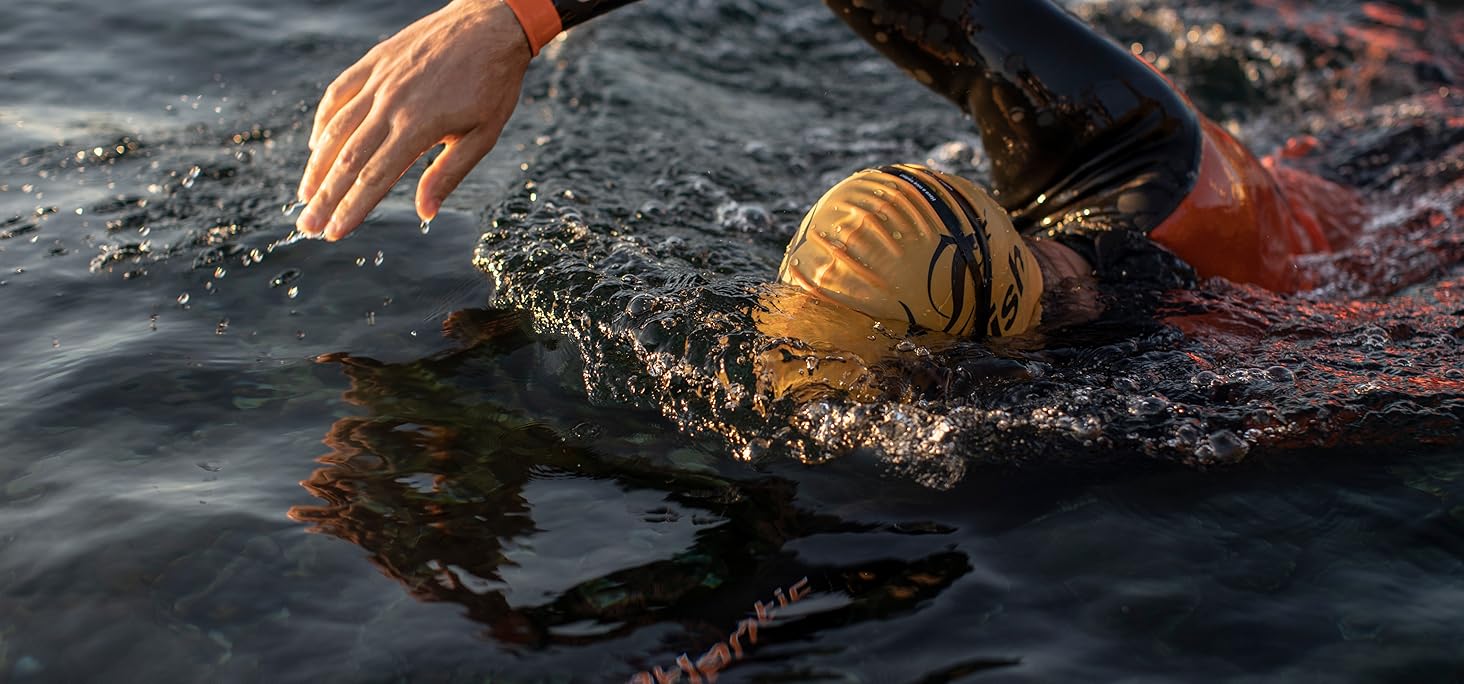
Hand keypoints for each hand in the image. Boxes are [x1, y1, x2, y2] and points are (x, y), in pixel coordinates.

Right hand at [296, 0, 531, 240]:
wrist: (491, 24)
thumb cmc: (493, 84)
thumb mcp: (482, 135)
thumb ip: (448, 173)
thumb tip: (424, 213)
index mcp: (417, 126)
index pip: (374, 177)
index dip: (352, 208)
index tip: (333, 232)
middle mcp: (390, 104)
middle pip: (347, 159)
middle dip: (325, 197)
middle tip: (306, 226)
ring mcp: (378, 80)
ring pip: (336, 128)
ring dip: (316, 165)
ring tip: (304, 194)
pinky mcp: (375, 61)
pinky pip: (338, 93)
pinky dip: (323, 121)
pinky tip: (315, 144)